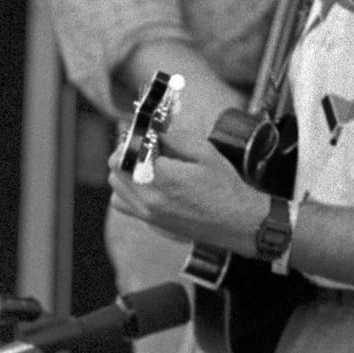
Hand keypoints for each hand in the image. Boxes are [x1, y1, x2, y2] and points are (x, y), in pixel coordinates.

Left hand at [108, 123, 264, 253]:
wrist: (238, 223)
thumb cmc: (225, 188)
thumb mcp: (205, 152)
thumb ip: (174, 138)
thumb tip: (152, 130)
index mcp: (163, 179)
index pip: (126, 153)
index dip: (133, 139)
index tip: (146, 134)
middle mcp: (150, 199)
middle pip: (115, 168)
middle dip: (128, 152)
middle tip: (147, 147)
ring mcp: (148, 214)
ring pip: (116, 186)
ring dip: (125, 171)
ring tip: (147, 164)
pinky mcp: (151, 222)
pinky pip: (123, 204)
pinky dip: (127, 191)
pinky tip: (146, 183)